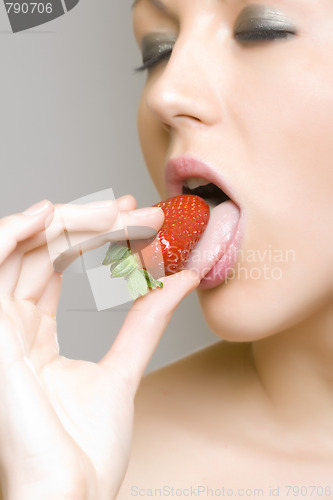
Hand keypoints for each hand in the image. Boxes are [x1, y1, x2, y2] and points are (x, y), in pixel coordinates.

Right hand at [0, 196, 198, 499]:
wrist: (71, 498)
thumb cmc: (87, 451)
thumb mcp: (123, 371)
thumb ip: (145, 322)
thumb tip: (180, 280)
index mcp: (35, 337)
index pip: (57, 265)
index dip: (93, 235)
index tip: (136, 217)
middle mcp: (11, 326)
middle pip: (42, 250)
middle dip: (90, 222)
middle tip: (136, 210)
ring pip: (20, 249)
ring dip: (66, 220)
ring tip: (112, 210)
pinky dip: (12, 233)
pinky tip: (49, 212)